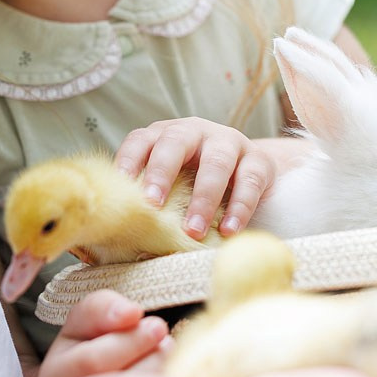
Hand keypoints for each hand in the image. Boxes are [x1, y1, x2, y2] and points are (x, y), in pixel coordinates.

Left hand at [115, 117, 286, 239]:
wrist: (246, 171)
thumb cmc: (194, 183)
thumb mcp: (171, 185)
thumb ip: (149, 203)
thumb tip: (119, 244)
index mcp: (164, 135)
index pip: (140, 140)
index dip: (129, 160)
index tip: (120, 186)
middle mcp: (194, 132)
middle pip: (176, 142)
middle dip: (162, 172)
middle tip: (153, 204)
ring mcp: (228, 142)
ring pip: (216, 162)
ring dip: (203, 197)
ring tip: (193, 229)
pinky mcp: (258, 161)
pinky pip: (250, 181)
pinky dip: (240, 208)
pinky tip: (228, 230)